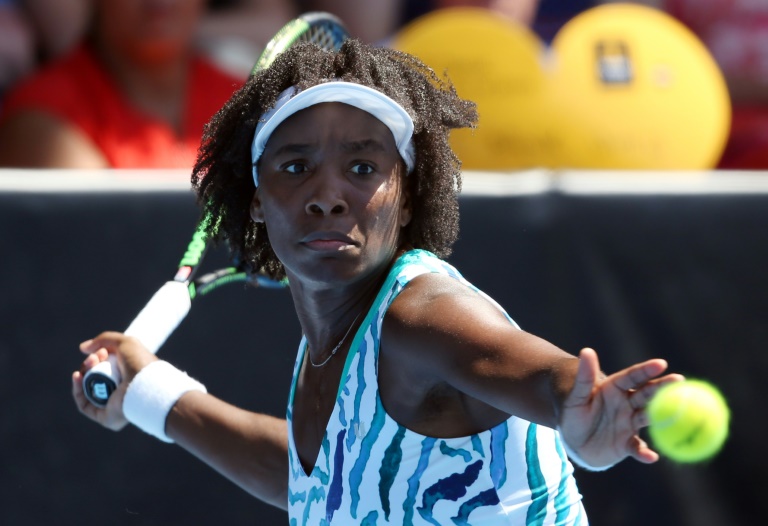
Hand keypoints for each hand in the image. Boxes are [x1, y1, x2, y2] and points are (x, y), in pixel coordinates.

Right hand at [71, 332, 156, 430]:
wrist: (144, 383)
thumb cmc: (139, 363)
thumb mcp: (124, 343)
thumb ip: (104, 340)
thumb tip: (83, 348)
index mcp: (127, 377)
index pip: (105, 368)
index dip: (98, 357)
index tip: (101, 351)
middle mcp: (120, 391)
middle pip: (95, 377)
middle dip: (90, 364)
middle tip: (96, 358)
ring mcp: (112, 405)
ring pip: (88, 389)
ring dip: (83, 374)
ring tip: (90, 364)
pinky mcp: (105, 417)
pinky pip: (84, 405)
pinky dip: (77, 390)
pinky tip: (77, 376)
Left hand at [558, 348, 684, 468]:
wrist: (574, 440)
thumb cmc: (575, 413)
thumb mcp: (576, 395)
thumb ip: (584, 376)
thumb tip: (587, 350)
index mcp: (615, 388)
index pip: (632, 377)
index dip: (646, 370)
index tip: (661, 363)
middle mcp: (627, 404)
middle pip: (647, 393)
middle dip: (663, 387)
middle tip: (679, 380)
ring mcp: (630, 423)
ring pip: (649, 417)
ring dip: (664, 416)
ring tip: (678, 414)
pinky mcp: (627, 443)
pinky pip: (637, 448)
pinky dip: (643, 453)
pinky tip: (650, 457)